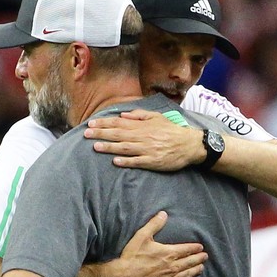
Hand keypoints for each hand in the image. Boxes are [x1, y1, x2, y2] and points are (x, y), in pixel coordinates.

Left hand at [85, 110, 203, 170]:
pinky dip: (126, 161)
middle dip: (101, 133)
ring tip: (95, 147)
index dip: (104, 123)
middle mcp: (143, 136)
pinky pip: (137, 161)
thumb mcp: (157, 117)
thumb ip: (139, 115)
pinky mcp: (152, 161)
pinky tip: (115, 161)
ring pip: (125, 148)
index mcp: (143, 126)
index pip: (119, 123)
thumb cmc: (172, 131)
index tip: (91, 124)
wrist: (190, 144)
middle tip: (86, 134)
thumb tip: (121, 115)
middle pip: (118, 134)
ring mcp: (147, 149)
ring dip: (109, 147)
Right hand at [111, 211, 206, 276]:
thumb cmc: (133, 256)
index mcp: (169, 253)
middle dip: (198, 258)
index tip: (200, 247)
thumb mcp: (142, 236)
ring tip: (201, 268)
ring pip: (187, 274)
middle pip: (189, 262)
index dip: (194, 248)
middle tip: (205, 257)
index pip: (186, 249)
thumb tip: (163, 214)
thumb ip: (154, 225)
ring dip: (195, 270)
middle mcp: (173, 266)